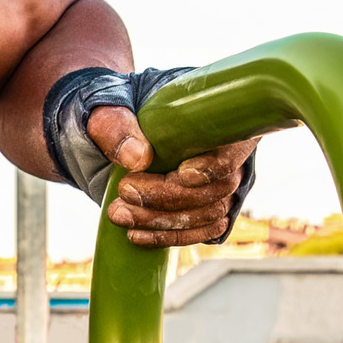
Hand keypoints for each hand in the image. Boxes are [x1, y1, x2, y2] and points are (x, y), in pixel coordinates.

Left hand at [86, 106, 256, 247]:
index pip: (237, 144)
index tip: (182, 174)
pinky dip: (169, 237)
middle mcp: (227, 151)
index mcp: (217, 115)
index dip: (215, 165)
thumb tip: (137, 158)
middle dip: (171, 198)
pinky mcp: (204, 207)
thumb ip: (116, 124)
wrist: (108, 133)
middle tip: (126, 192)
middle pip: (220, 187)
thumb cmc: (114, 110)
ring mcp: (218, 182)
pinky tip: (136, 235)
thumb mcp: (105, 105)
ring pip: (210, 214)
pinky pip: (201, 232)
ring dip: (165, 222)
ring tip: (120, 214)